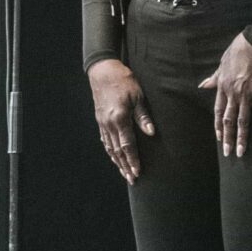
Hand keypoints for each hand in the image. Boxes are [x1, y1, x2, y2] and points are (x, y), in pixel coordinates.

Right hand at [88, 59, 154, 182]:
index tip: (138, 172)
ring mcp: (102, 122)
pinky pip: (105, 140)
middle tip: (132, 179)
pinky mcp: (99, 119)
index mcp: (120, 118)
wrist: (102, 70)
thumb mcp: (138, 96)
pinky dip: (110, 151)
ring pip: (109, 147)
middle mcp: (109, 123)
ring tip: (124, 173)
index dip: (133, 160)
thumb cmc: (123, 81)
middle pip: (117, 151)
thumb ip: (143, 116)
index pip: (127, 145)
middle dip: (125, 166)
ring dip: (117, 162)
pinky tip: (114, 156)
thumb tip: (151, 133)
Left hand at [198, 32, 251, 158]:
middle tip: (228, 153)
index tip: (219, 138)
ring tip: (241, 152)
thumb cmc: (240, 50)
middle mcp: (234, 94)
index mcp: (224, 86)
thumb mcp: (222, 63)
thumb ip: (215, 78)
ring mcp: (248, 95)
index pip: (219, 111)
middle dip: (228, 138)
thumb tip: (203, 85)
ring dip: (242, 138)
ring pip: (244, 121)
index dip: (218, 126)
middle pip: (229, 120)